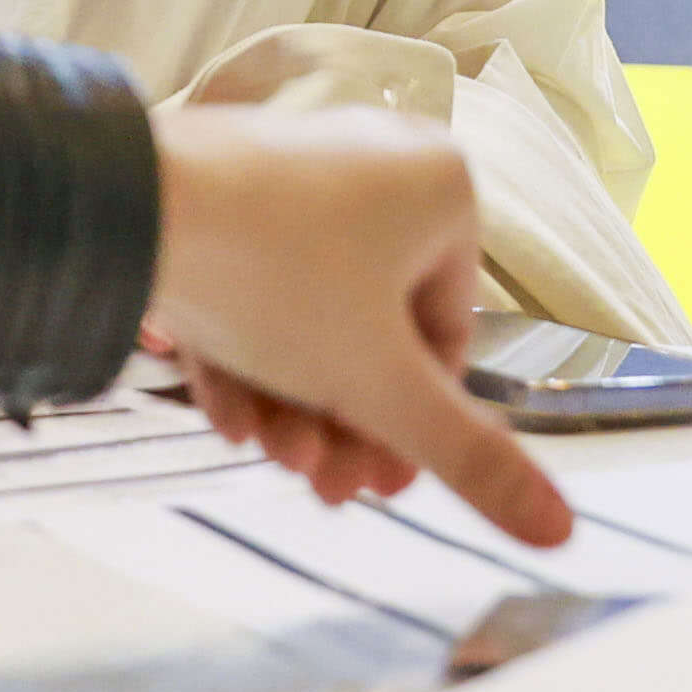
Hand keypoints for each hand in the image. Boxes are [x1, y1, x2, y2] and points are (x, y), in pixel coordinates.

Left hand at [144, 101, 573, 544]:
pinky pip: (254, 280)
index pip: (447, 334)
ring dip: (293, 398)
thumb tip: (561, 531)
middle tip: (317, 481)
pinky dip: (246, 350)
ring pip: (308, 313)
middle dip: (342, 419)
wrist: (130, 208)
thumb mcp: (381, 387)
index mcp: (443, 189)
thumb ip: (469, 460)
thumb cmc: (272, 274)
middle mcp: (378, 161)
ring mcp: (296, 168)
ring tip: (265, 452)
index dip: (415, 426)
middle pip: (374, 330)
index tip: (377, 485)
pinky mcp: (225, 185)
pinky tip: (227, 411)